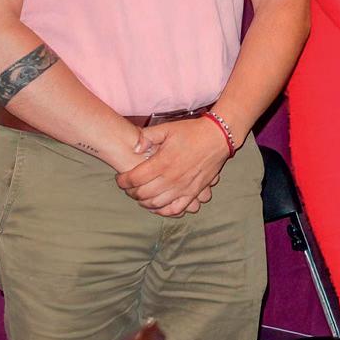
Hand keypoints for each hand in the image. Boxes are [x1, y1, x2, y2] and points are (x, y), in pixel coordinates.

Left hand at [116, 118, 231, 216]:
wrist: (218, 137)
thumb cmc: (191, 132)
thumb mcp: (167, 128)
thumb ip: (147, 137)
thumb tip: (134, 148)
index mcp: (162, 162)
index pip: (134, 179)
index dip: (122, 181)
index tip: (121, 179)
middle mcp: (171, 178)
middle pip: (142, 194)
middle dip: (131, 192)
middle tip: (130, 187)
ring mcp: (183, 188)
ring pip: (155, 204)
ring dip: (144, 202)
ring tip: (141, 195)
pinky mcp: (193, 192)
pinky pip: (175, 209)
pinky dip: (163, 211)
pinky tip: (158, 206)